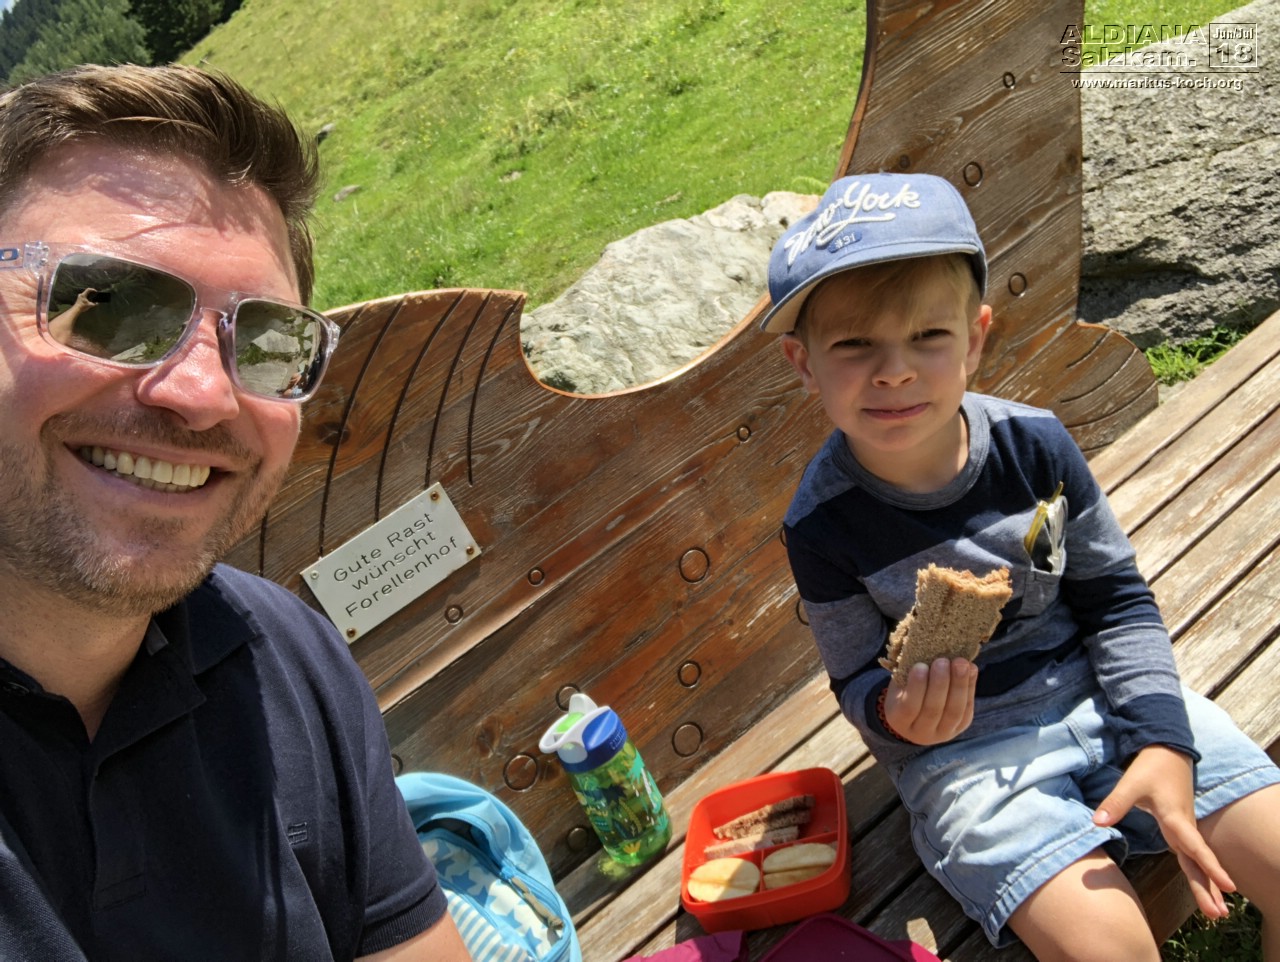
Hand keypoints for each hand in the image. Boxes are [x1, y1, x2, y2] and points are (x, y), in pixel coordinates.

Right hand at [883, 657, 977, 745]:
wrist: (917, 718)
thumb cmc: (905, 692)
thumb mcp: (900, 685)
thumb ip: (909, 673)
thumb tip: (929, 648)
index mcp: (899, 721)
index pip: (909, 707)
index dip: (916, 687)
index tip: (920, 666)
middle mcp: (921, 733)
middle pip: (933, 710)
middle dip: (940, 683)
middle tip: (942, 661)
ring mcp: (943, 732)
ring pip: (954, 711)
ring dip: (959, 685)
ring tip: (961, 663)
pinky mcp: (960, 727)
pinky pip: (967, 709)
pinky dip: (970, 687)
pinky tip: (971, 669)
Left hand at [1093, 745, 1235, 917]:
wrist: (1167, 751)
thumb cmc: (1151, 767)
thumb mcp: (1131, 783)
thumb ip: (1115, 803)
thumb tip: (1097, 823)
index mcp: (1176, 818)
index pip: (1196, 847)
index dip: (1211, 867)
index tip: (1229, 886)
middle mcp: (1184, 826)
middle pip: (1199, 862)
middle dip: (1209, 888)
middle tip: (1219, 916)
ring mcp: (1184, 828)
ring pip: (1197, 861)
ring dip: (1207, 884)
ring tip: (1218, 912)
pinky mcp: (1180, 827)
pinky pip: (1193, 855)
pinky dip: (1200, 872)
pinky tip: (1205, 887)